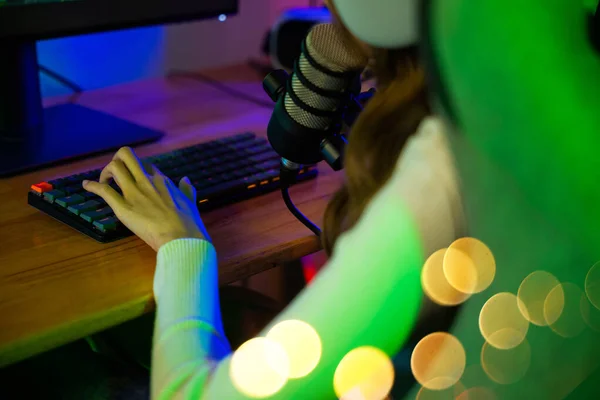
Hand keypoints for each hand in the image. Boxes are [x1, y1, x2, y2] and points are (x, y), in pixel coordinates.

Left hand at [82, 147, 209, 251]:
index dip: (137, 171)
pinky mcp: (122, 207)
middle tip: (114, 174)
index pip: (145, 165)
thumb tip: (185, 179)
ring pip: (114, 167)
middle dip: (117, 161)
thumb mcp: (190, 202)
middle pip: (127, 155)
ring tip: (104, 182)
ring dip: (105, 172)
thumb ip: (187, 189)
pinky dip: (92, 186)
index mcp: (162, 181)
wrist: (182, 238)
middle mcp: (147, 181)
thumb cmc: (189, 224)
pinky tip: (87, 186)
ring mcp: (134, 193)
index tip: (134, 180)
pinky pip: (103, 190)